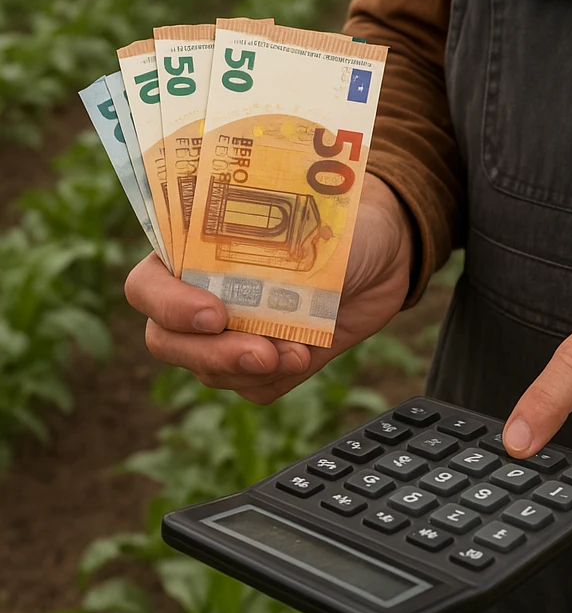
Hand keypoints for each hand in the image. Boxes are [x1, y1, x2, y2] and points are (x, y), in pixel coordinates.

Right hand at [125, 174, 414, 403]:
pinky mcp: (264, 361)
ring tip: (297, 352)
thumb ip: (274, 257)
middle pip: (166, 342)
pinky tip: (304, 354)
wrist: (383, 252)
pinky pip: (253, 388)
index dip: (169, 306)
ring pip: (208, 371)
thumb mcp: (308, 226)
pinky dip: (276, 377)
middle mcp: (201, 294)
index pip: (147, 285)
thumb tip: (263, 291)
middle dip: (210, 354)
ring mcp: (231, 333)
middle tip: (261, 351)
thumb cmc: (339, 223)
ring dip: (250, 369)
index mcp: (194, 249)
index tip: (215, 314)